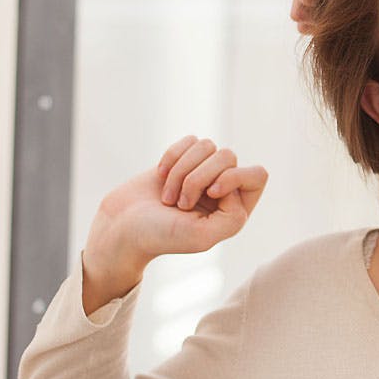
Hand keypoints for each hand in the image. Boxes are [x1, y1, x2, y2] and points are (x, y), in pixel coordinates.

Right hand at [81, 136, 267, 313]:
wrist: (120, 227)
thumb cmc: (159, 236)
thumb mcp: (202, 237)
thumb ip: (233, 218)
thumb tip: (233, 186)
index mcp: (236, 210)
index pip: (257, 175)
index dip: (234, 177)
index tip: (212, 192)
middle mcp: (223, 190)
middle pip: (229, 156)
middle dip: (199, 175)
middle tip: (180, 203)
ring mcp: (202, 172)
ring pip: (207, 145)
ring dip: (181, 170)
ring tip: (168, 197)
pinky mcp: (182, 159)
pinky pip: (189, 141)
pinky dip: (171, 157)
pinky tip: (160, 177)